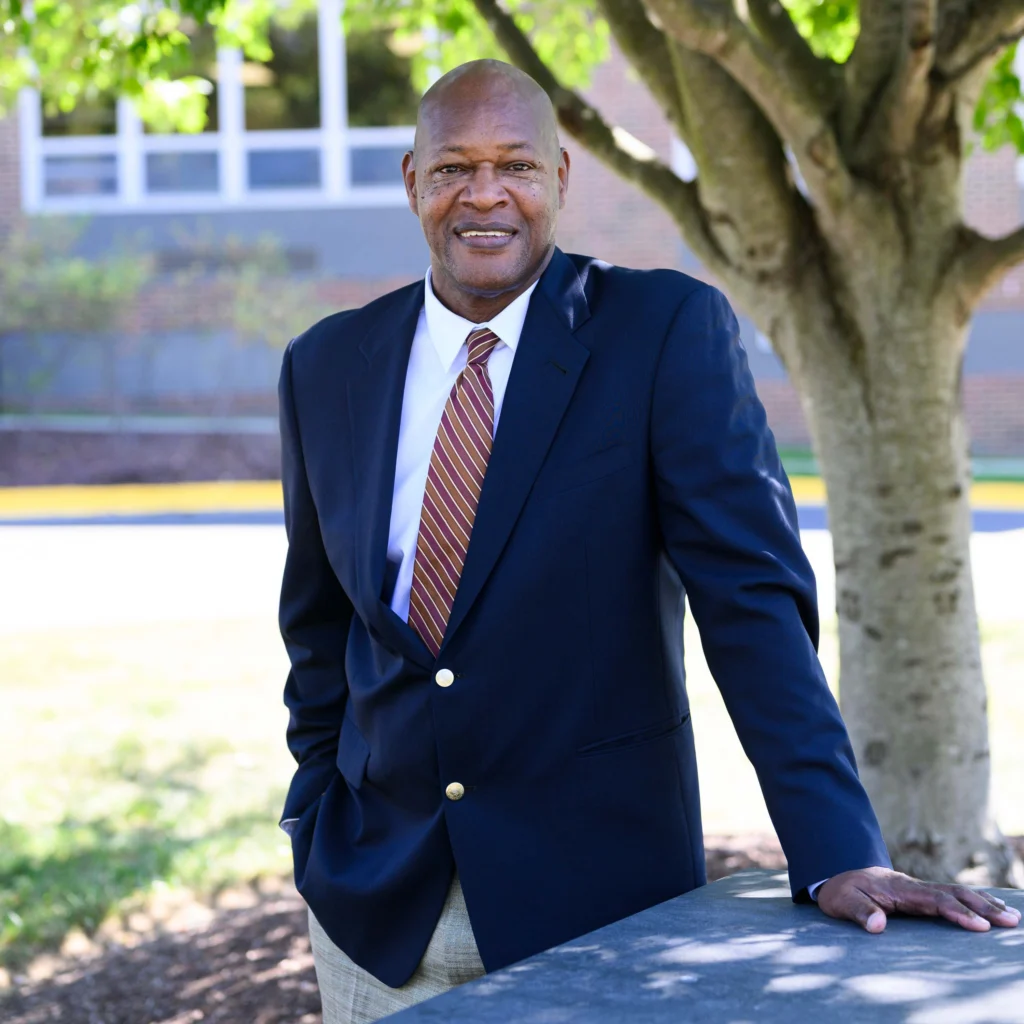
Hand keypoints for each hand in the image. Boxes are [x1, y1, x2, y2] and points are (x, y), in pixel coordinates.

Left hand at [817, 866, 1021, 932]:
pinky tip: (989, 907)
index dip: (959, 912)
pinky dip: (972, 901)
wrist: (837, 877)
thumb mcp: (843, 902)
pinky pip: (950, 896)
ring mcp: (918, 889)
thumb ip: (859, 912)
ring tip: (1011, 915)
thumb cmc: (841, 892)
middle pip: (953, 893)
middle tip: (1011, 920)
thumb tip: (878, 925)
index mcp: (899, 888)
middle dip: (983, 907)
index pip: (935, 900)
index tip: (980, 926)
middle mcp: (913, 886)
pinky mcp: (919, 895)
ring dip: (983, 903)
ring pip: (956, 893)